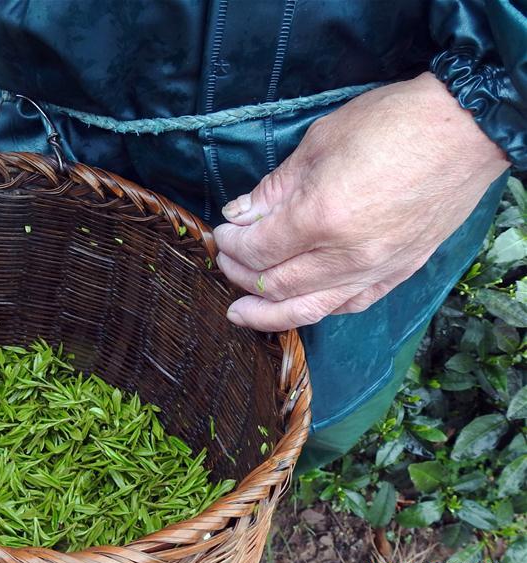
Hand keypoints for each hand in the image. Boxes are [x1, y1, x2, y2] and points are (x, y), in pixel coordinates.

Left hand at [214, 73, 509, 331]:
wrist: (465, 129)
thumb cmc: (390, 123)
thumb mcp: (317, 143)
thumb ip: (273, 188)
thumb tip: (238, 214)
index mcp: (320, 217)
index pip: (258, 250)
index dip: (231, 244)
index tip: (222, 233)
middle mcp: (346, 255)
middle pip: (275, 284)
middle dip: (240, 274)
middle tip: (226, 261)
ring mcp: (375, 270)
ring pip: (309, 309)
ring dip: (267, 313)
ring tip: (240, 313)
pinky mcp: (397, 273)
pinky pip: (347, 305)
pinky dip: (315, 310)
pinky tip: (295, 308)